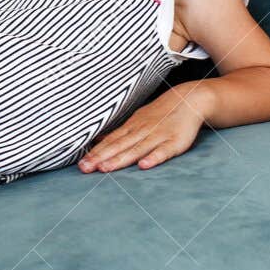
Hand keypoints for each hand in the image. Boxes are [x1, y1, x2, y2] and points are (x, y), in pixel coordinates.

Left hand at [78, 85, 207, 172]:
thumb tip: (97, 141)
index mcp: (132, 127)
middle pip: (119, 146)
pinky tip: (143, 166)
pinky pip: (163, 151)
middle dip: (101, 158)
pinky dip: (153, 158)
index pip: (110, 141)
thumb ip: (119, 133)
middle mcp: (142, 131)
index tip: (81, 164)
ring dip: (120, 159)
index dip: (95, 153)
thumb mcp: (137, 120)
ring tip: (105, 169)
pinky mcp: (175, 142)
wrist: (189, 100)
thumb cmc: (160, 114)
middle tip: (84, 168)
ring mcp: (158, 136)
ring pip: (136, 149)